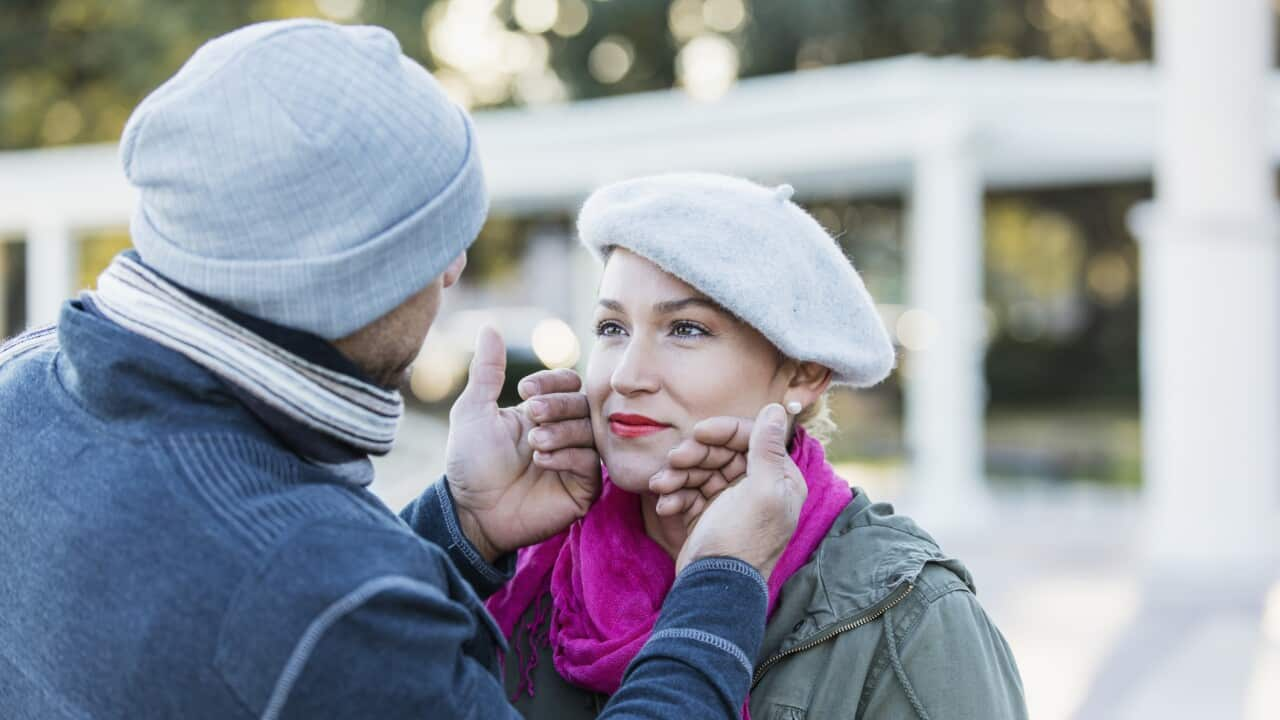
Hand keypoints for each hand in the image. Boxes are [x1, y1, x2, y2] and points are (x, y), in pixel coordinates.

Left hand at [444, 327, 600, 561]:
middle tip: (531, 413)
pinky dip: (569, 456)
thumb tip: (489, 327)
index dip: (552, 380)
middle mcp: (563, 432)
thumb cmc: (469, 463)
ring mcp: (575, 460)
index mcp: (542, 411)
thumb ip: (487, 372)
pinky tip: (543, 461)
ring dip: (562, 430)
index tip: (523, 389)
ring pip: (590, 430)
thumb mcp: (474, 411)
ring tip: (534, 442)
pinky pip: (592, 463)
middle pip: (583, 403)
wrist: (471, 511)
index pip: (569, 383)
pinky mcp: (583, 488)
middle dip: (558, 404)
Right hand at [674, 404, 805, 579]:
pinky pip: (691, 493)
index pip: (751, 438)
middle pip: (723, 453)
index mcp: (779, 478)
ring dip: (678, 476)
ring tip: (661, 486)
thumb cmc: (743, 539)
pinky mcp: (710, 515)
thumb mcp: (761, 490)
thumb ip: (767, 448)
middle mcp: (758, 486)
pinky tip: (666, 507)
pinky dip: (676, 497)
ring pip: (702, 471)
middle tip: (673, 460)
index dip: (724, 431)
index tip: (698, 432)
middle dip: (695, 456)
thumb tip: (777, 409)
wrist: (715, 587)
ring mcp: (732, 502)